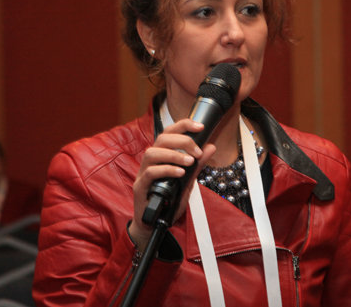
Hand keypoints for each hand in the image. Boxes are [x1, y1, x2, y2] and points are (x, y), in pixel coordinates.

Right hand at [128, 119, 215, 250]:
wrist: (153, 224)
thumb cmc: (168, 201)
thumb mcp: (187, 181)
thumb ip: (197, 165)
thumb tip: (211, 147)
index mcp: (161, 156)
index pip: (169, 133)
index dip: (184, 125)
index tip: (200, 127)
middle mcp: (150, 161)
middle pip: (161, 139)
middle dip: (182, 141)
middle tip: (197, 152)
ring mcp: (143, 173)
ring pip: (152, 153)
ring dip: (174, 155)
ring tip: (189, 162)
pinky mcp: (140, 187)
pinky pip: (150, 173)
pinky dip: (167, 170)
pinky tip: (180, 174)